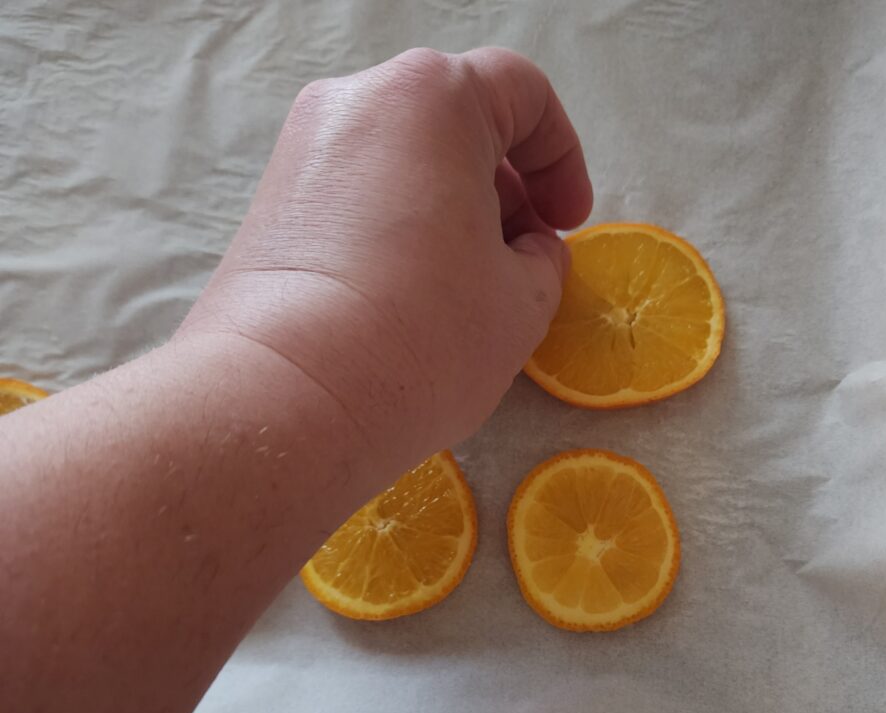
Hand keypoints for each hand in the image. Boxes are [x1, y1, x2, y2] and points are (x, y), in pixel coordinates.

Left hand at [182, 47, 591, 471]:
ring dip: (453, 212)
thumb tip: (527, 249)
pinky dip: (400, 230)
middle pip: (457, 123)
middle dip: (506, 187)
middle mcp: (357, 102)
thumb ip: (543, 259)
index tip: (569, 222)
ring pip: (405, 162)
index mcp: (431, 98)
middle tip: (523, 259)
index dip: (563, 157)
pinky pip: (359, 198)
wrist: (286, 400)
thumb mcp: (522, 303)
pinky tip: (412, 301)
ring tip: (469, 289)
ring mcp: (301, 152)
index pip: (521, 93)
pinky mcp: (270, 206)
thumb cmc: (423, 339)